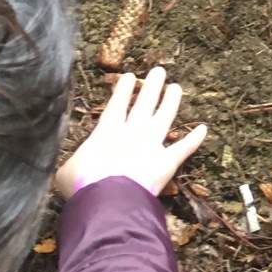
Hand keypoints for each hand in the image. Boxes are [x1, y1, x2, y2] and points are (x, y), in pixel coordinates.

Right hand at [56, 68, 207, 199]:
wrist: (106, 201)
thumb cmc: (83, 184)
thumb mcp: (67, 172)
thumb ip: (75, 164)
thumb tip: (73, 168)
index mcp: (107, 132)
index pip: (117, 105)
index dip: (122, 91)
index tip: (128, 76)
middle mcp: (132, 133)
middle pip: (145, 104)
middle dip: (151, 87)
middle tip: (159, 71)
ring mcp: (151, 146)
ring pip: (165, 117)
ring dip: (171, 102)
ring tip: (176, 87)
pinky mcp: (166, 163)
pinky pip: (183, 149)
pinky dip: (194, 140)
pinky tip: (203, 129)